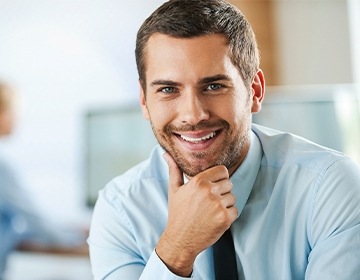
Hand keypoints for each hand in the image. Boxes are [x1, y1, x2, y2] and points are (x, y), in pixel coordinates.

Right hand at [156, 152, 237, 275]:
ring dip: (225, 204)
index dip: (219, 178)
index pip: (222, 170)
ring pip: (232, 197)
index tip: (212, 186)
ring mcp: (218, 205)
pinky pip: (235, 210)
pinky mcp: (225, 218)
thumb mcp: (174, 190)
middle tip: (210, 202)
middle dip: (222, 191)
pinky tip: (215, 219)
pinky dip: (228, 215)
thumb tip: (166, 154)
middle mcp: (209, 191)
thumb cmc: (178, 213)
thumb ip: (174, 170)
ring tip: (211, 211)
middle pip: (229, 183)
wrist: (180, 240)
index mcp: (198, 181)